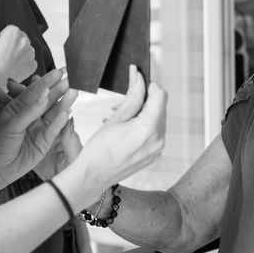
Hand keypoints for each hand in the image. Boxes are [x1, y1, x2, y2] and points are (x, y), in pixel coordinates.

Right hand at [0, 26, 37, 118]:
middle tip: (7, 52)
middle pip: (22, 38)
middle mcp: (25, 41)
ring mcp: (31, 53)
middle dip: (16, 43)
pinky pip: (30, 61)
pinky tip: (15, 69)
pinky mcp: (33, 64)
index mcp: (14, 32)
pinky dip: (25, 63)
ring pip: (27, 50)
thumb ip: (5, 42)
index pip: (13, 29)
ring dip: (21, 53)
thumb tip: (10, 45)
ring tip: (10, 62)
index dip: (6, 35)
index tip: (2, 40)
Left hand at [0, 68, 77, 190]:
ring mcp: (39, 128)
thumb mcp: (11, 123)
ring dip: (64, 103)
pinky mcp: (45, 141)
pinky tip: (68, 112)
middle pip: (48, 101)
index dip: (48, 81)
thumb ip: (30, 109)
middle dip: (59, 90)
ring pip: (54, 113)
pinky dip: (61, 121)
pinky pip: (55, 129)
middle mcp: (31, 116)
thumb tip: (45, 93)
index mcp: (20, 107)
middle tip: (72, 79)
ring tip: (74, 92)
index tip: (60, 71)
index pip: (36, 91)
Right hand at [69, 66, 166, 199]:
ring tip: (121, 115)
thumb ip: (132, 95)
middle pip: (160, 106)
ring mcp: (158, 149)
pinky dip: (143, 125)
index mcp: (149, 128)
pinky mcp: (154, 154)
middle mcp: (159, 139)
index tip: (137, 80)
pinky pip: (154, 132)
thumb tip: (139, 76)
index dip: (149, 84)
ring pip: (157, 118)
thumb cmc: (100, 149)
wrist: (93, 176)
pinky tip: (126, 126)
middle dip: (144, 99)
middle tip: (123, 101)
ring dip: (142, 112)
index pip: (160, 94)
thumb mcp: (117, 117)